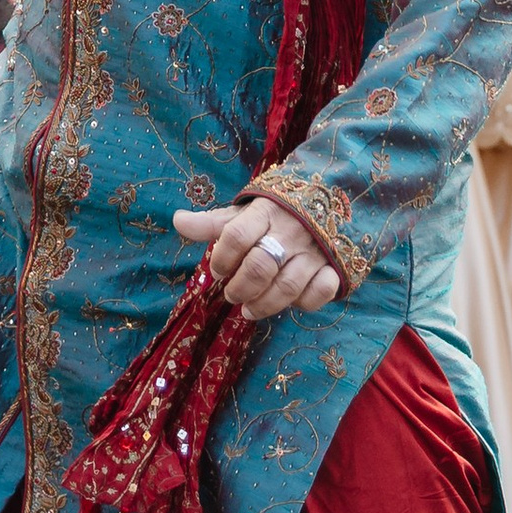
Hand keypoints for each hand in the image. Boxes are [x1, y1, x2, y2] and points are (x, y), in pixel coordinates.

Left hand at [171, 189, 344, 320]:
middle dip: (240, 287)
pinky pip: (321, 291)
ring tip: (248, 309)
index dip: (222, 258)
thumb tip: (177, 221)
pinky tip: (291, 303)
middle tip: (231, 294)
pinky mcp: (333, 267)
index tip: (217, 270)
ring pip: (287, 285)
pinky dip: (305, 302)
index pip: (236, 236)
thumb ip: (212, 223)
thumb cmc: (272, 215)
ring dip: (264, 304)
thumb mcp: (242, 215)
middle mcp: (290, 231)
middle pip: (259, 266)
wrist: (323, 202)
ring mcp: (314, 250)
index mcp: (264, 213)